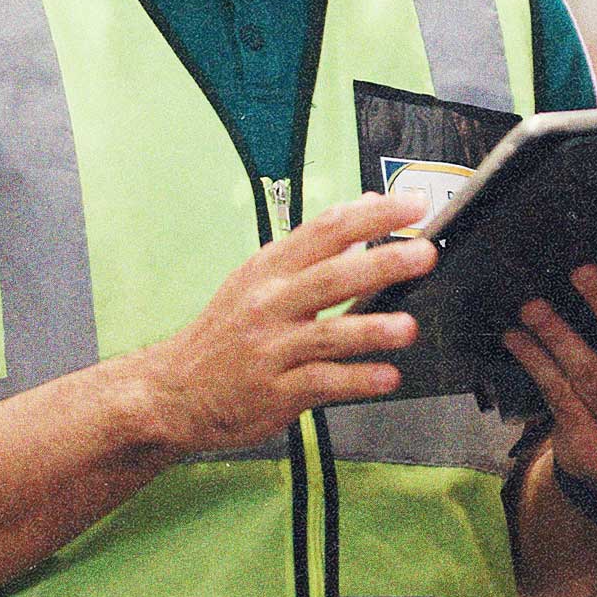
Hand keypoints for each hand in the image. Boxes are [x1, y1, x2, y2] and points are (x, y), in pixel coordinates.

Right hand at [134, 191, 436, 456]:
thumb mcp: (258, 278)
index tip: (411, 205)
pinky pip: (322, 384)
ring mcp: (272, 348)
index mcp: (270, 267)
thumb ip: (311, 251)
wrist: (174, 390)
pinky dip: (357, 380)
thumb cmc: (224, 330)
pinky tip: (388, 377)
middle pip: (332, 276)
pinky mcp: (275, 392)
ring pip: (328, 333)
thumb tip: (362, 215)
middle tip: (423, 253)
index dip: (372, 214)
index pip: (326, 229)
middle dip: (382, 262)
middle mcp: (270, 302)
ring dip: (372, 329)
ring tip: (408, 326)